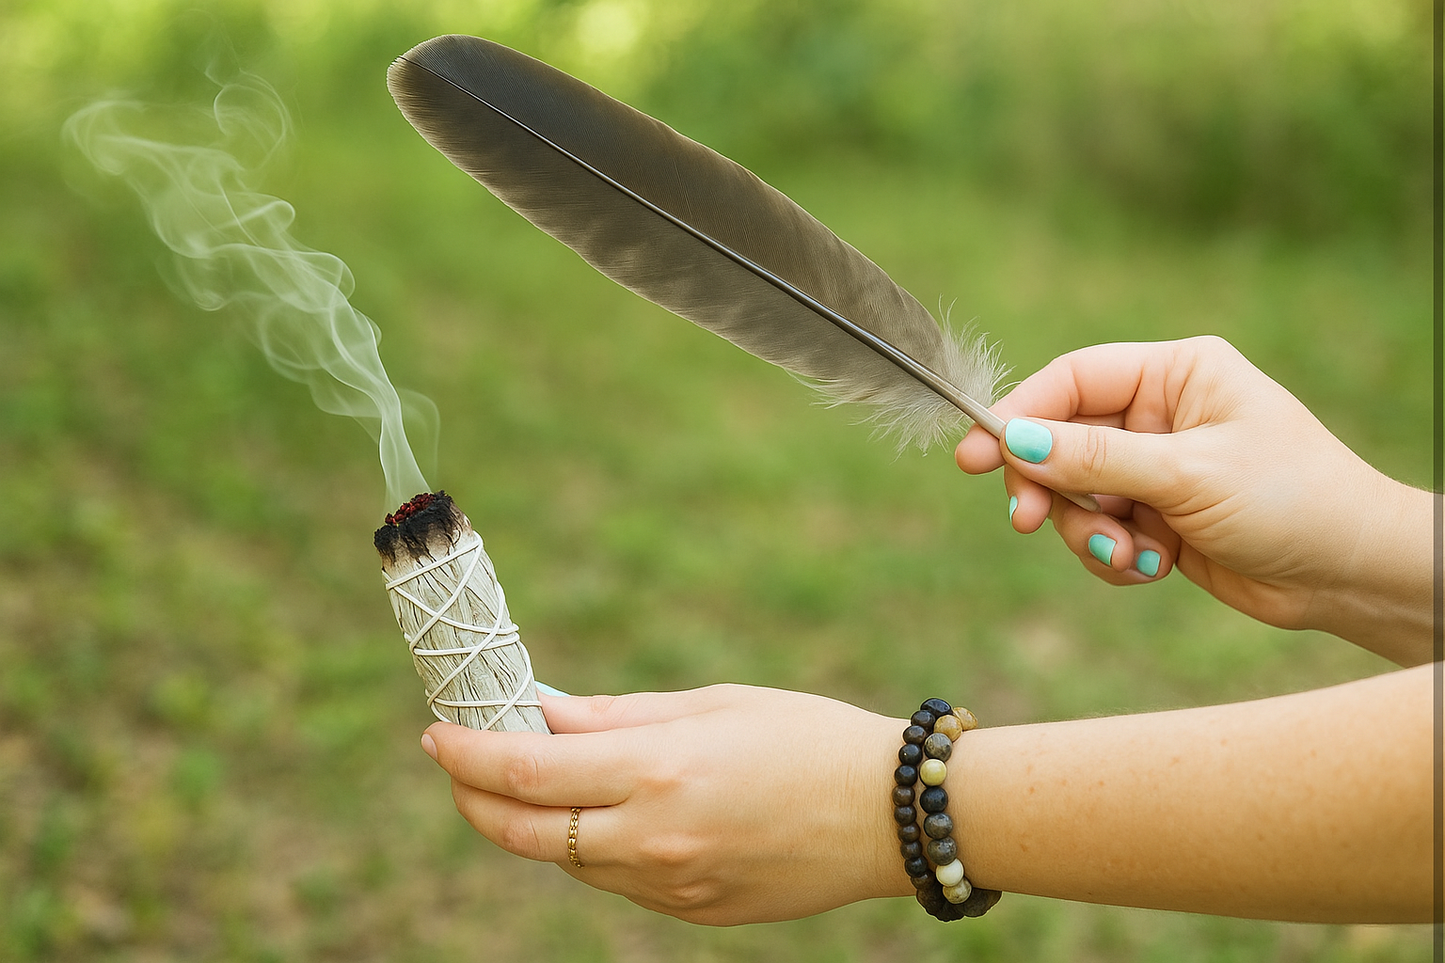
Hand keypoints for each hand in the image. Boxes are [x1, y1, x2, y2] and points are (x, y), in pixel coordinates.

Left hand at [421, 685, 910, 923]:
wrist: (889, 816)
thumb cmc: (806, 737)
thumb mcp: (712, 705)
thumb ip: (617, 716)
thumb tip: (542, 713)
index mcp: (658, 770)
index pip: (525, 771)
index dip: (467, 752)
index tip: (437, 732)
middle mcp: (653, 838)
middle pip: (521, 832)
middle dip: (472, 798)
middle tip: (456, 764)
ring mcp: (671, 886)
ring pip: (565, 862)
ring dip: (532, 823)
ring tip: (536, 780)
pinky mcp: (691, 913)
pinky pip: (616, 883)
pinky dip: (591, 848)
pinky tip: (607, 814)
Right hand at [955, 336, 1430, 663]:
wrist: (1350, 575)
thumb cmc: (1290, 500)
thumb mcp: (1186, 474)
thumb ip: (1095, 459)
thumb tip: (1012, 441)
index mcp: (1176, 374)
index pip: (1073, 380)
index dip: (1020, 415)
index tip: (976, 455)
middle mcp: (1161, 414)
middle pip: (1062, 441)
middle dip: (1051, 487)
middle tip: (1029, 521)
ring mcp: (1156, 467)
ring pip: (1076, 495)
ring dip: (1090, 532)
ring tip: (1130, 555)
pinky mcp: (1156, 517)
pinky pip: (1100, 532)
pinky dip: (1114, 555)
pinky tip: (1154, 567)